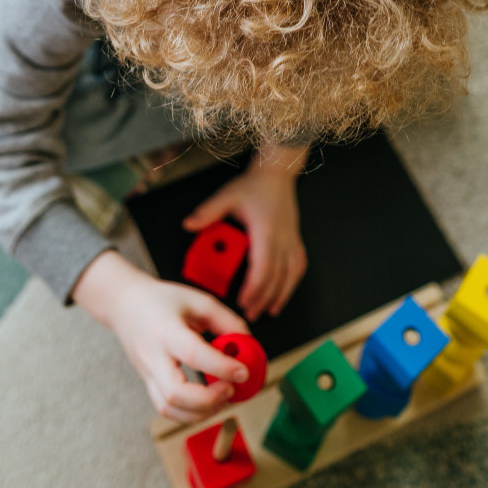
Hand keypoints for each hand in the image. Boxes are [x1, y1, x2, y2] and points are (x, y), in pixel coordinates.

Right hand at [71, 250, 250, 421]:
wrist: (125, 305)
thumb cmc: (162, 300)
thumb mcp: (197, 300)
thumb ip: (225, 320)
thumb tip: (248, 343)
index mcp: (165, 329)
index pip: (192, 354)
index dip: (220, 366)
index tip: (244, 371)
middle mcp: (153, 356)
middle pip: (175, 392)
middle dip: (208, 399)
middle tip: (231, 389)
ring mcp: (147, 373)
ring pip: (169, 408)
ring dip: (201, 412)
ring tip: (223, 397)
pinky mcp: (148, 383)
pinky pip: (166, 409)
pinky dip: (189, 414)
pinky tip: (208, 403)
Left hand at [183, 146, 308, 321]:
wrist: (277, 173)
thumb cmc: (254, 185)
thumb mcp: (227, 196)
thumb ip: (207, 212)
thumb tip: (188, 225)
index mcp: (265, 231)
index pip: (262, 267)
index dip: (254, 288)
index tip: (243, 302)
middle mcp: (282, 238)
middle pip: (276, 277)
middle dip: (263, 299)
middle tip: (249, 314)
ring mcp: (291, 240)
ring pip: (291, 275)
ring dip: (280, 295)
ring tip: (268, 311)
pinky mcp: (295, 239)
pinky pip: (298, 266)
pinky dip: (292, 283)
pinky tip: (285, 292)